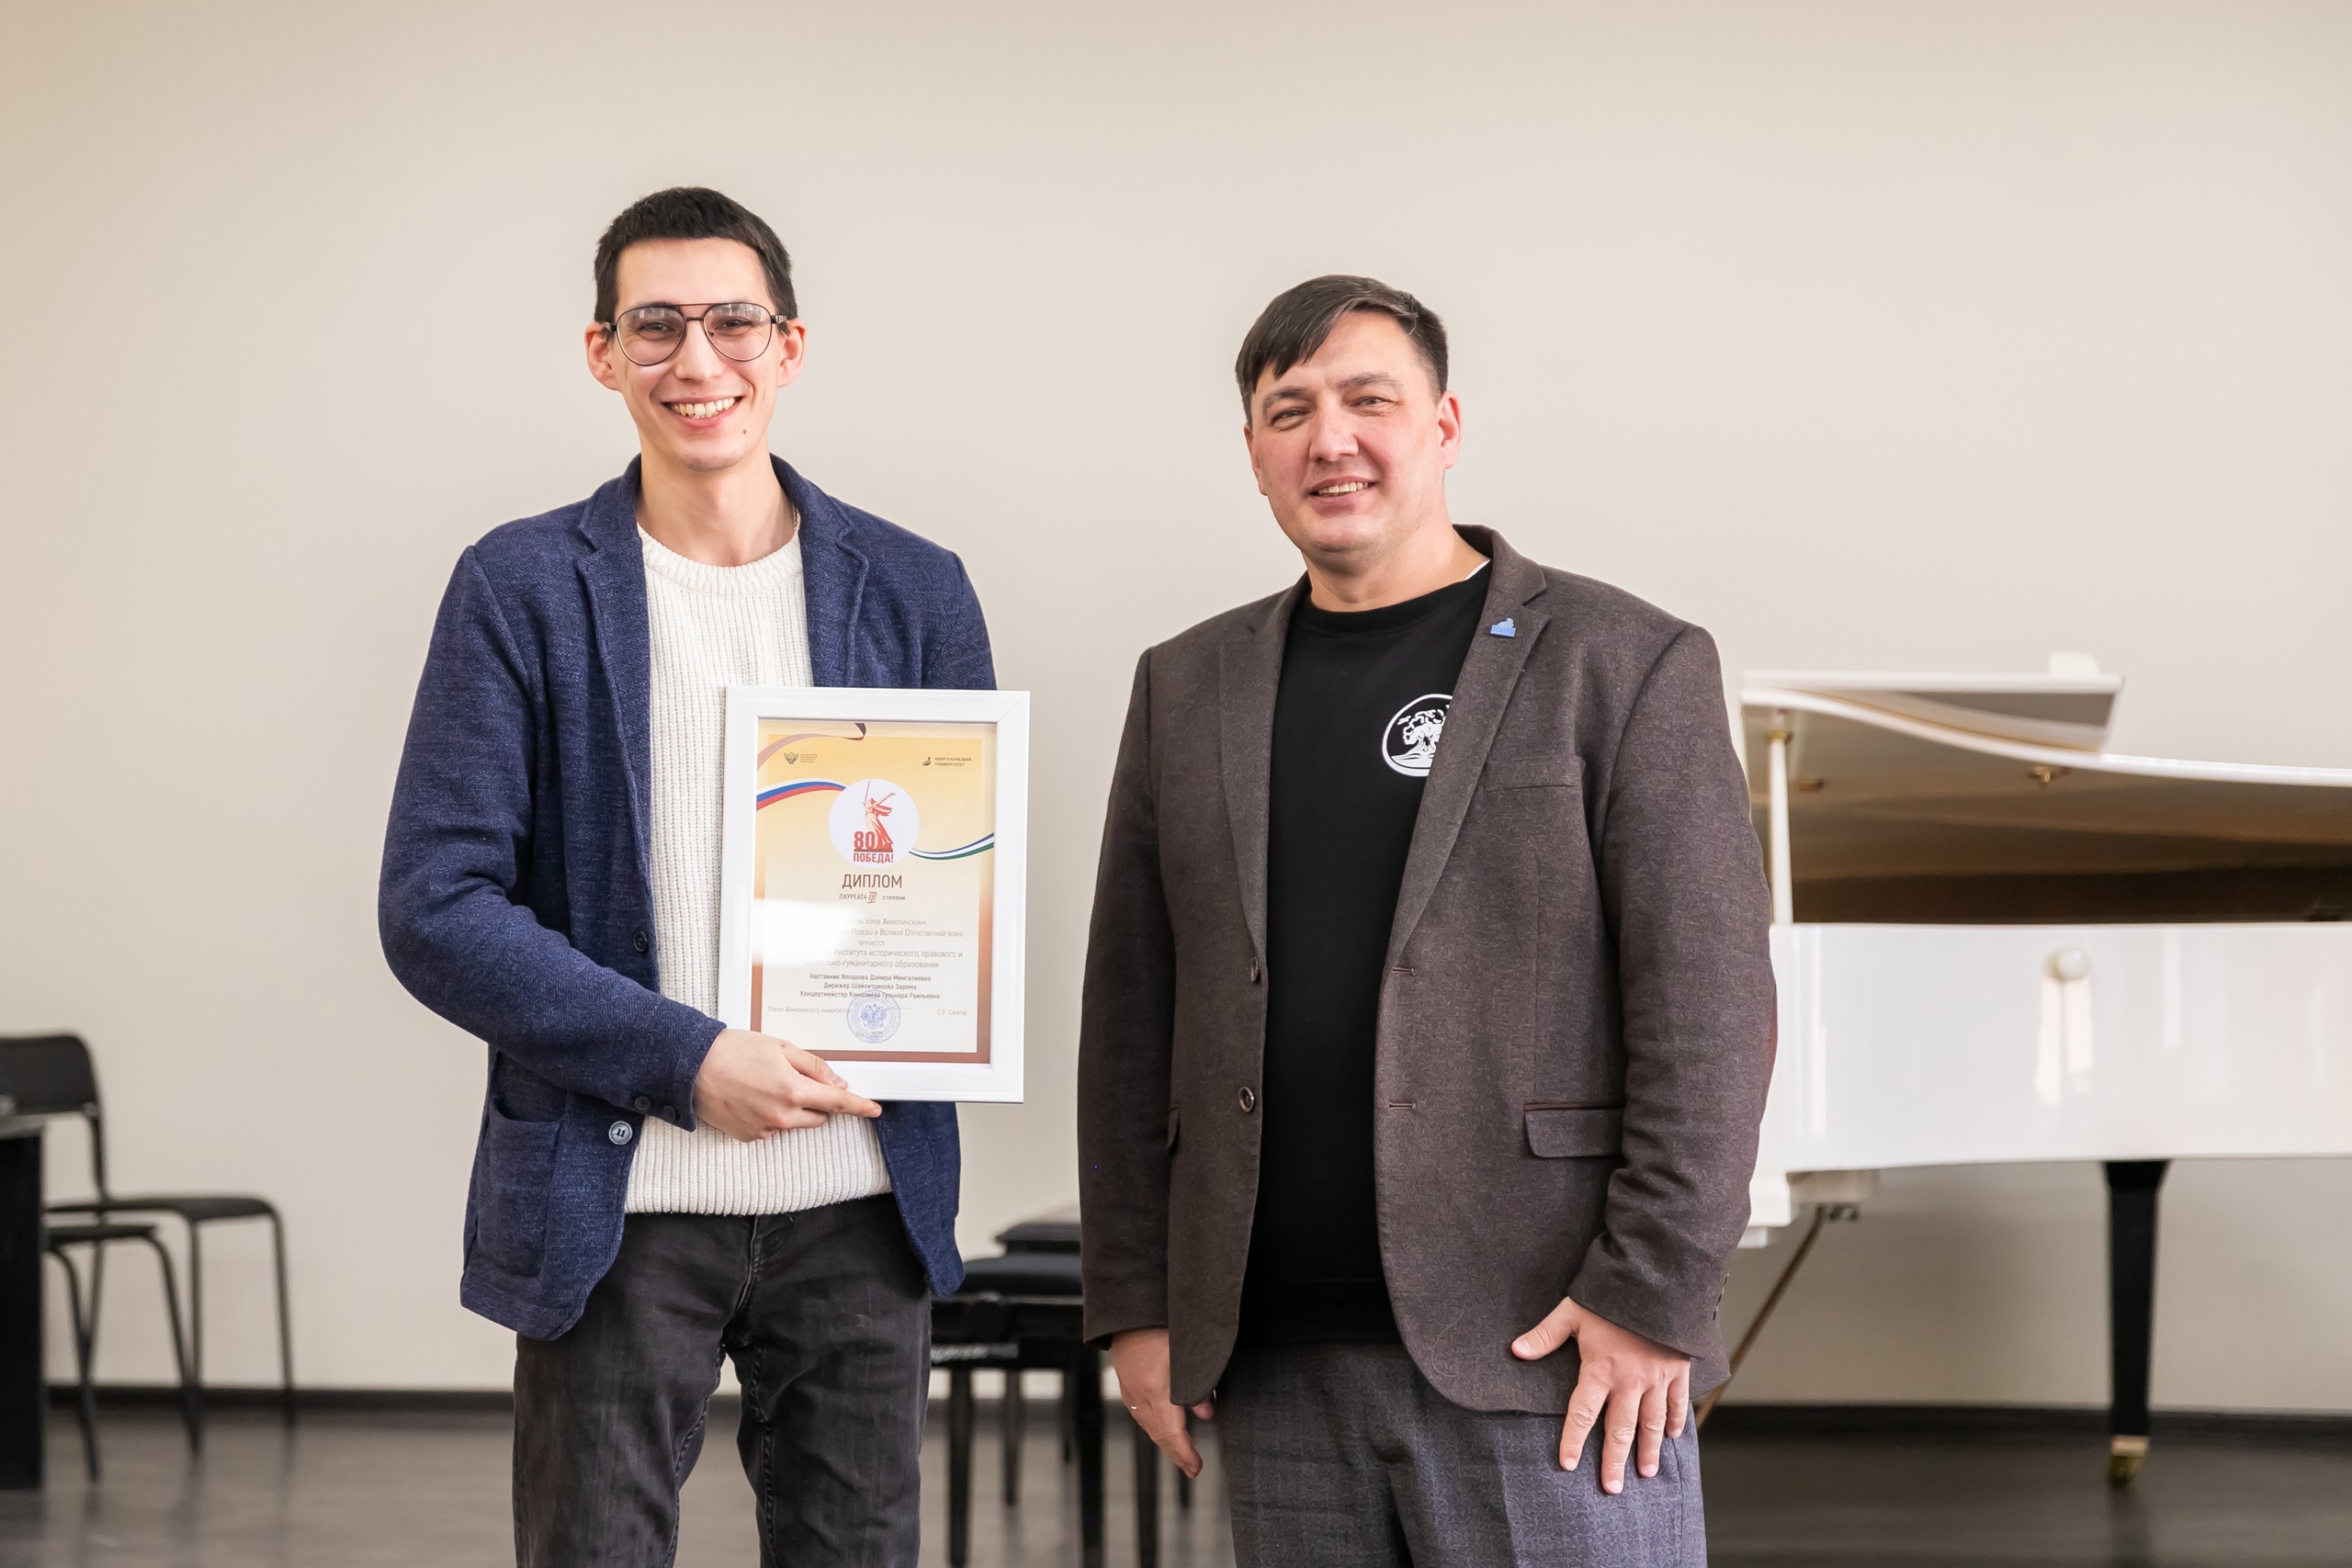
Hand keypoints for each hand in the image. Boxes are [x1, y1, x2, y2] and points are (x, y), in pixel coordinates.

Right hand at [691, 1028, 880, 1141]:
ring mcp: (765, 1129)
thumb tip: (838, 1085)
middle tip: (795, 1080)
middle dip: (816, 1102)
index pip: (837, 1103)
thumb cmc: (734, 1050)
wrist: (692, 1067)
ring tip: (765, 1085)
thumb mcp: (780, 1047)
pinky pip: (772, 1128)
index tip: (874, 1110)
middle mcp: (782, 1115)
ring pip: (794, 1123)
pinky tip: (751, 1097)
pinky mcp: (748, 1137)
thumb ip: (814, 1067)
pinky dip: (769, 1115)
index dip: (859, 1106)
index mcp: (794, 1090)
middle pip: (818, 1117)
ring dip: (792, 1109)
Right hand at [1109, 1328, 1215, 1479]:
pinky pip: (1139, 1409)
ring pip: (1147, 1422)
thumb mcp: (1191, 1354)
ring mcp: (1129, 1386)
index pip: (1171, 1434)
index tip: (1196, 1469)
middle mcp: (1138, 1393)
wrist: (1131, 1304)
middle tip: (1191, 1465)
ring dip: (1164, 1437)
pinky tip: (1162, 1420)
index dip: (1184, 1454)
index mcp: (1155, 1390)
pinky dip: (1153, 1421)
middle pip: (1157, 1433)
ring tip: (1180, 1447)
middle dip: (1175, 1452)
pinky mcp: (1125, 1377)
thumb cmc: (1162, 1322)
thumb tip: (1206, 1413)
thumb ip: (1201, 1385)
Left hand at [1511, 1296, 1690, 1493]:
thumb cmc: (1612, 1296)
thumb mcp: (1573, 1311)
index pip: (1582, 1414)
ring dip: (1648, 1450)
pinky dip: (1677, 1422)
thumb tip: (1515, 1350)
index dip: (1572, 1440)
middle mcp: (1629, 1381)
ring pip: (1652, 1424)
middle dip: (1614, 1461)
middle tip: (1612, 1488)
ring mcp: (1657, 1379)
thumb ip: (1545, 1335)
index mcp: (1600, 1370)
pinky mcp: (1678, 1371)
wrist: (1658, 1283)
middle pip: (1620, 1430)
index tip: (1567, 1464)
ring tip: (1644, 1473)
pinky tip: (1673, 1438)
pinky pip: (1678, 1403)